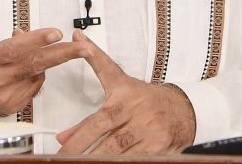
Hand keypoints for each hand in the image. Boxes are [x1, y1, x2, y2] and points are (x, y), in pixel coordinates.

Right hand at [0, 0, 89, 119]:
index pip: (12, 51)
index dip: (35, 41)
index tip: (55, 32)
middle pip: (34, 66)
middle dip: (62, 55)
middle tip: (84, 48)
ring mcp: (4, 97)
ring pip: (37, 74)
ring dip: (43, 56)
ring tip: (35, 42)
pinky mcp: (11, 106)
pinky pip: (34, 84)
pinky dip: (36, 71)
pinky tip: (25, 62)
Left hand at [56, 31, 195, 153]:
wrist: (182, 108)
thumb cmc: (145, 97)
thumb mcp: (119, 86)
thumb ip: (89, 111)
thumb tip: (63, 132)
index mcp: (123, 94)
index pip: (96, 117)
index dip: (78, 130)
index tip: (60, 140)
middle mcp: (135, 111)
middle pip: (104, 134)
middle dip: (81, 147)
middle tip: (64, 157)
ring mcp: (147, 130)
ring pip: (117, 151)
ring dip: (98, 159)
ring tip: (80, 163)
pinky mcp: (157, 147)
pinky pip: (134, 160)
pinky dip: (119, 163)